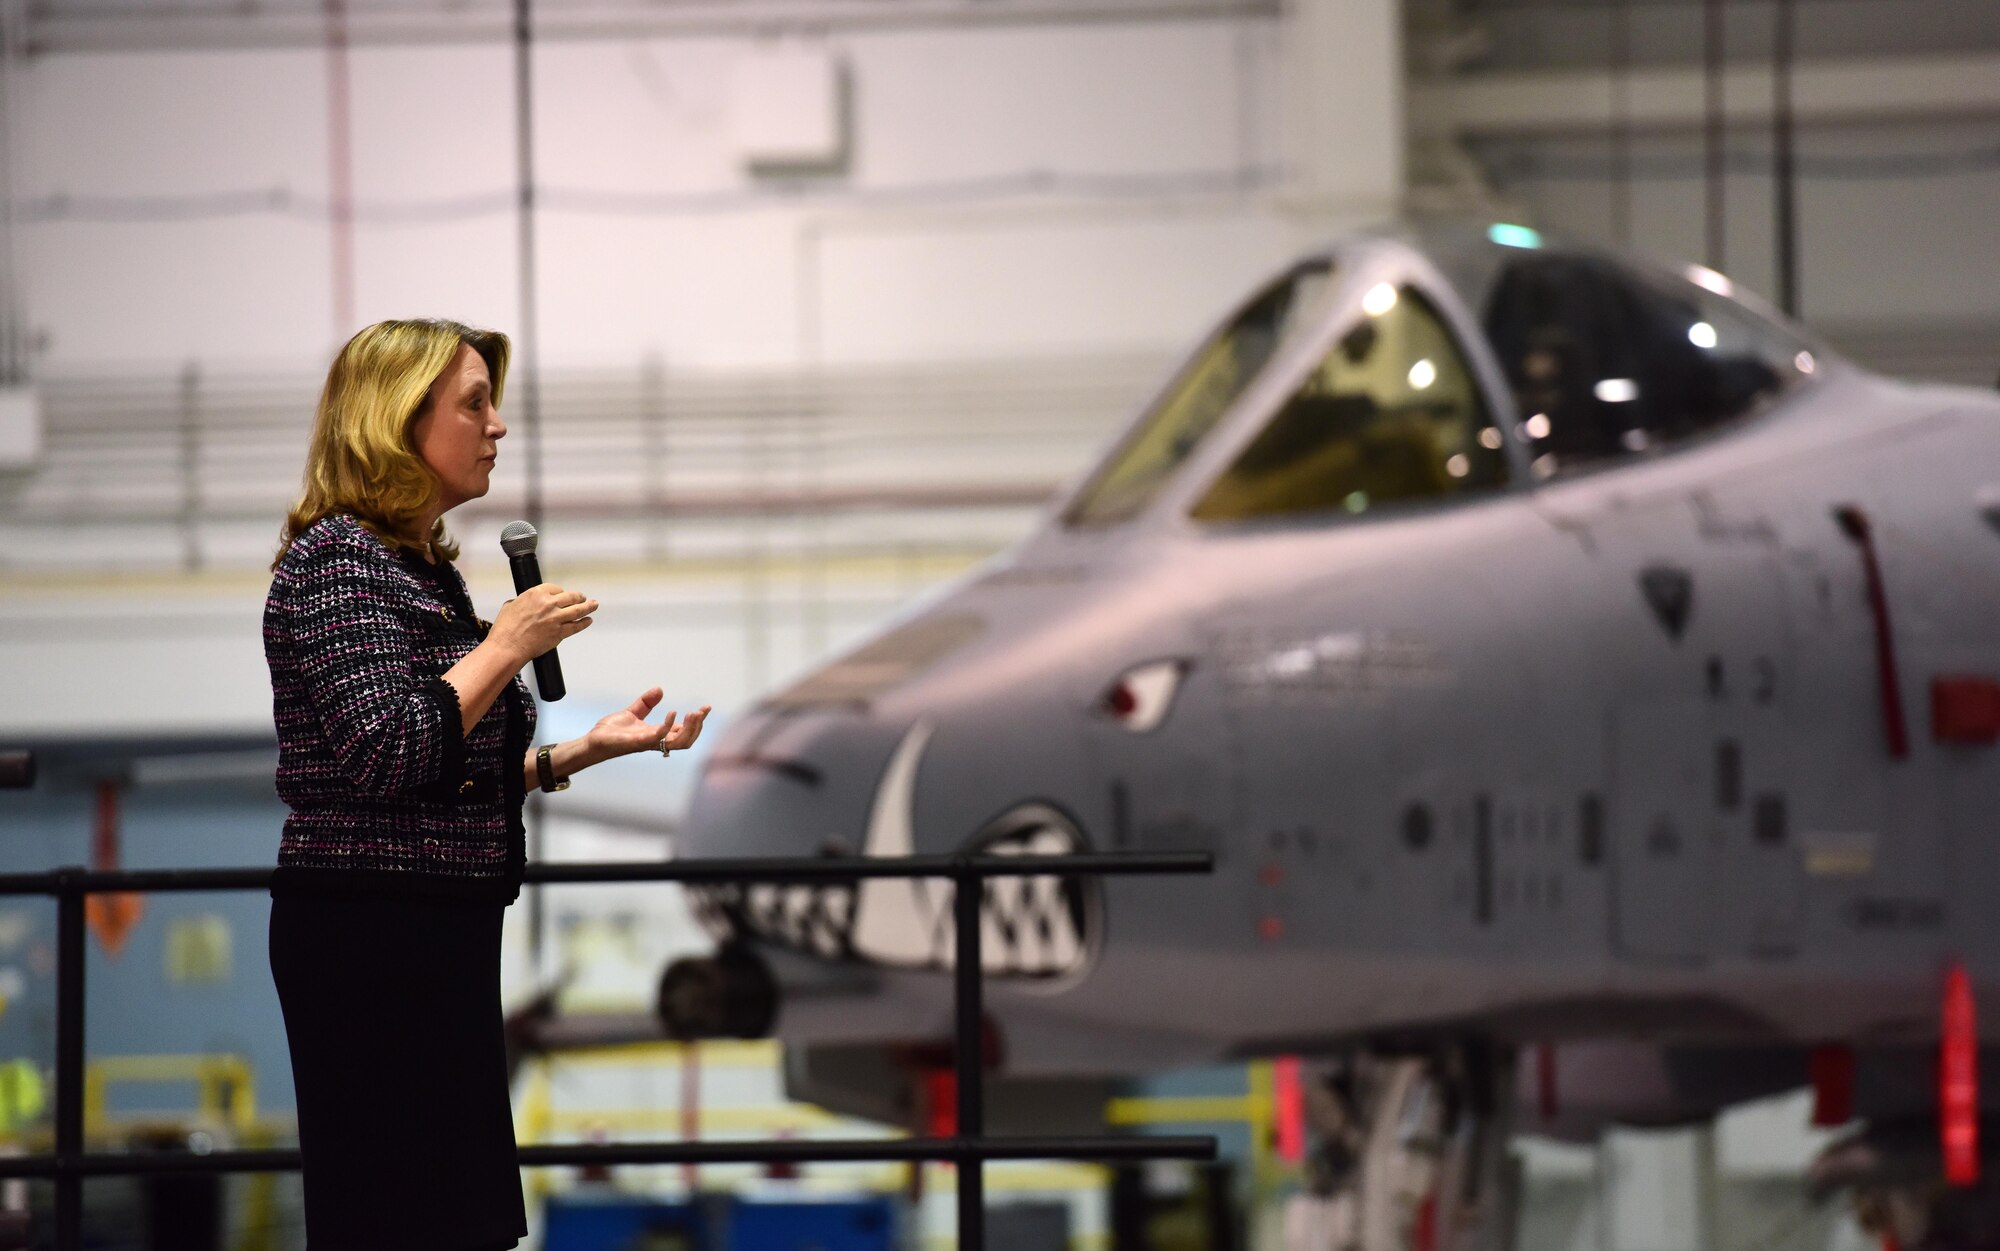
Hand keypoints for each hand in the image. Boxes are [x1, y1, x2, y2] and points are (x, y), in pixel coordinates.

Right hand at [490, 583, 596, 665]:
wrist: (508, 646)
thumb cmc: (506, 630)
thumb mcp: (510, 606)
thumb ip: (521, 601)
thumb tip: (523, 603)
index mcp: (535, 595)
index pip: (555, 588)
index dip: (560, 591)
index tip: (562, 594)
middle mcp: (548, 604)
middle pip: (570, 597)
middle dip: (578, 597)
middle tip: (583, 597)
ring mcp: (556, 618)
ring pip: (578, 610)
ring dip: (588, 607)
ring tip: (594, 605)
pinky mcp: (559, 633)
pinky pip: (576, 626)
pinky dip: (584, 623)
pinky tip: (588, 621)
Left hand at [587, 690, 711, 759]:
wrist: (593, 741)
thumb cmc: (611, 732)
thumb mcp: (632, 713)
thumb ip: (646, 703)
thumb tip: (660, 690)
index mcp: (656, 734)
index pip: (682, 731)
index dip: (696, 721)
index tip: (705, 708)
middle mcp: (656, 741)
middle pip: (686, 740)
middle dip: (698, 727)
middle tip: (702, 711)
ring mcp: (649, 743)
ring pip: (679, 743)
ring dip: (690, 729)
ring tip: (694, 714)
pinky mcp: (638, 742)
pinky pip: (659, 737)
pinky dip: (668, 725)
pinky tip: (672, 712)